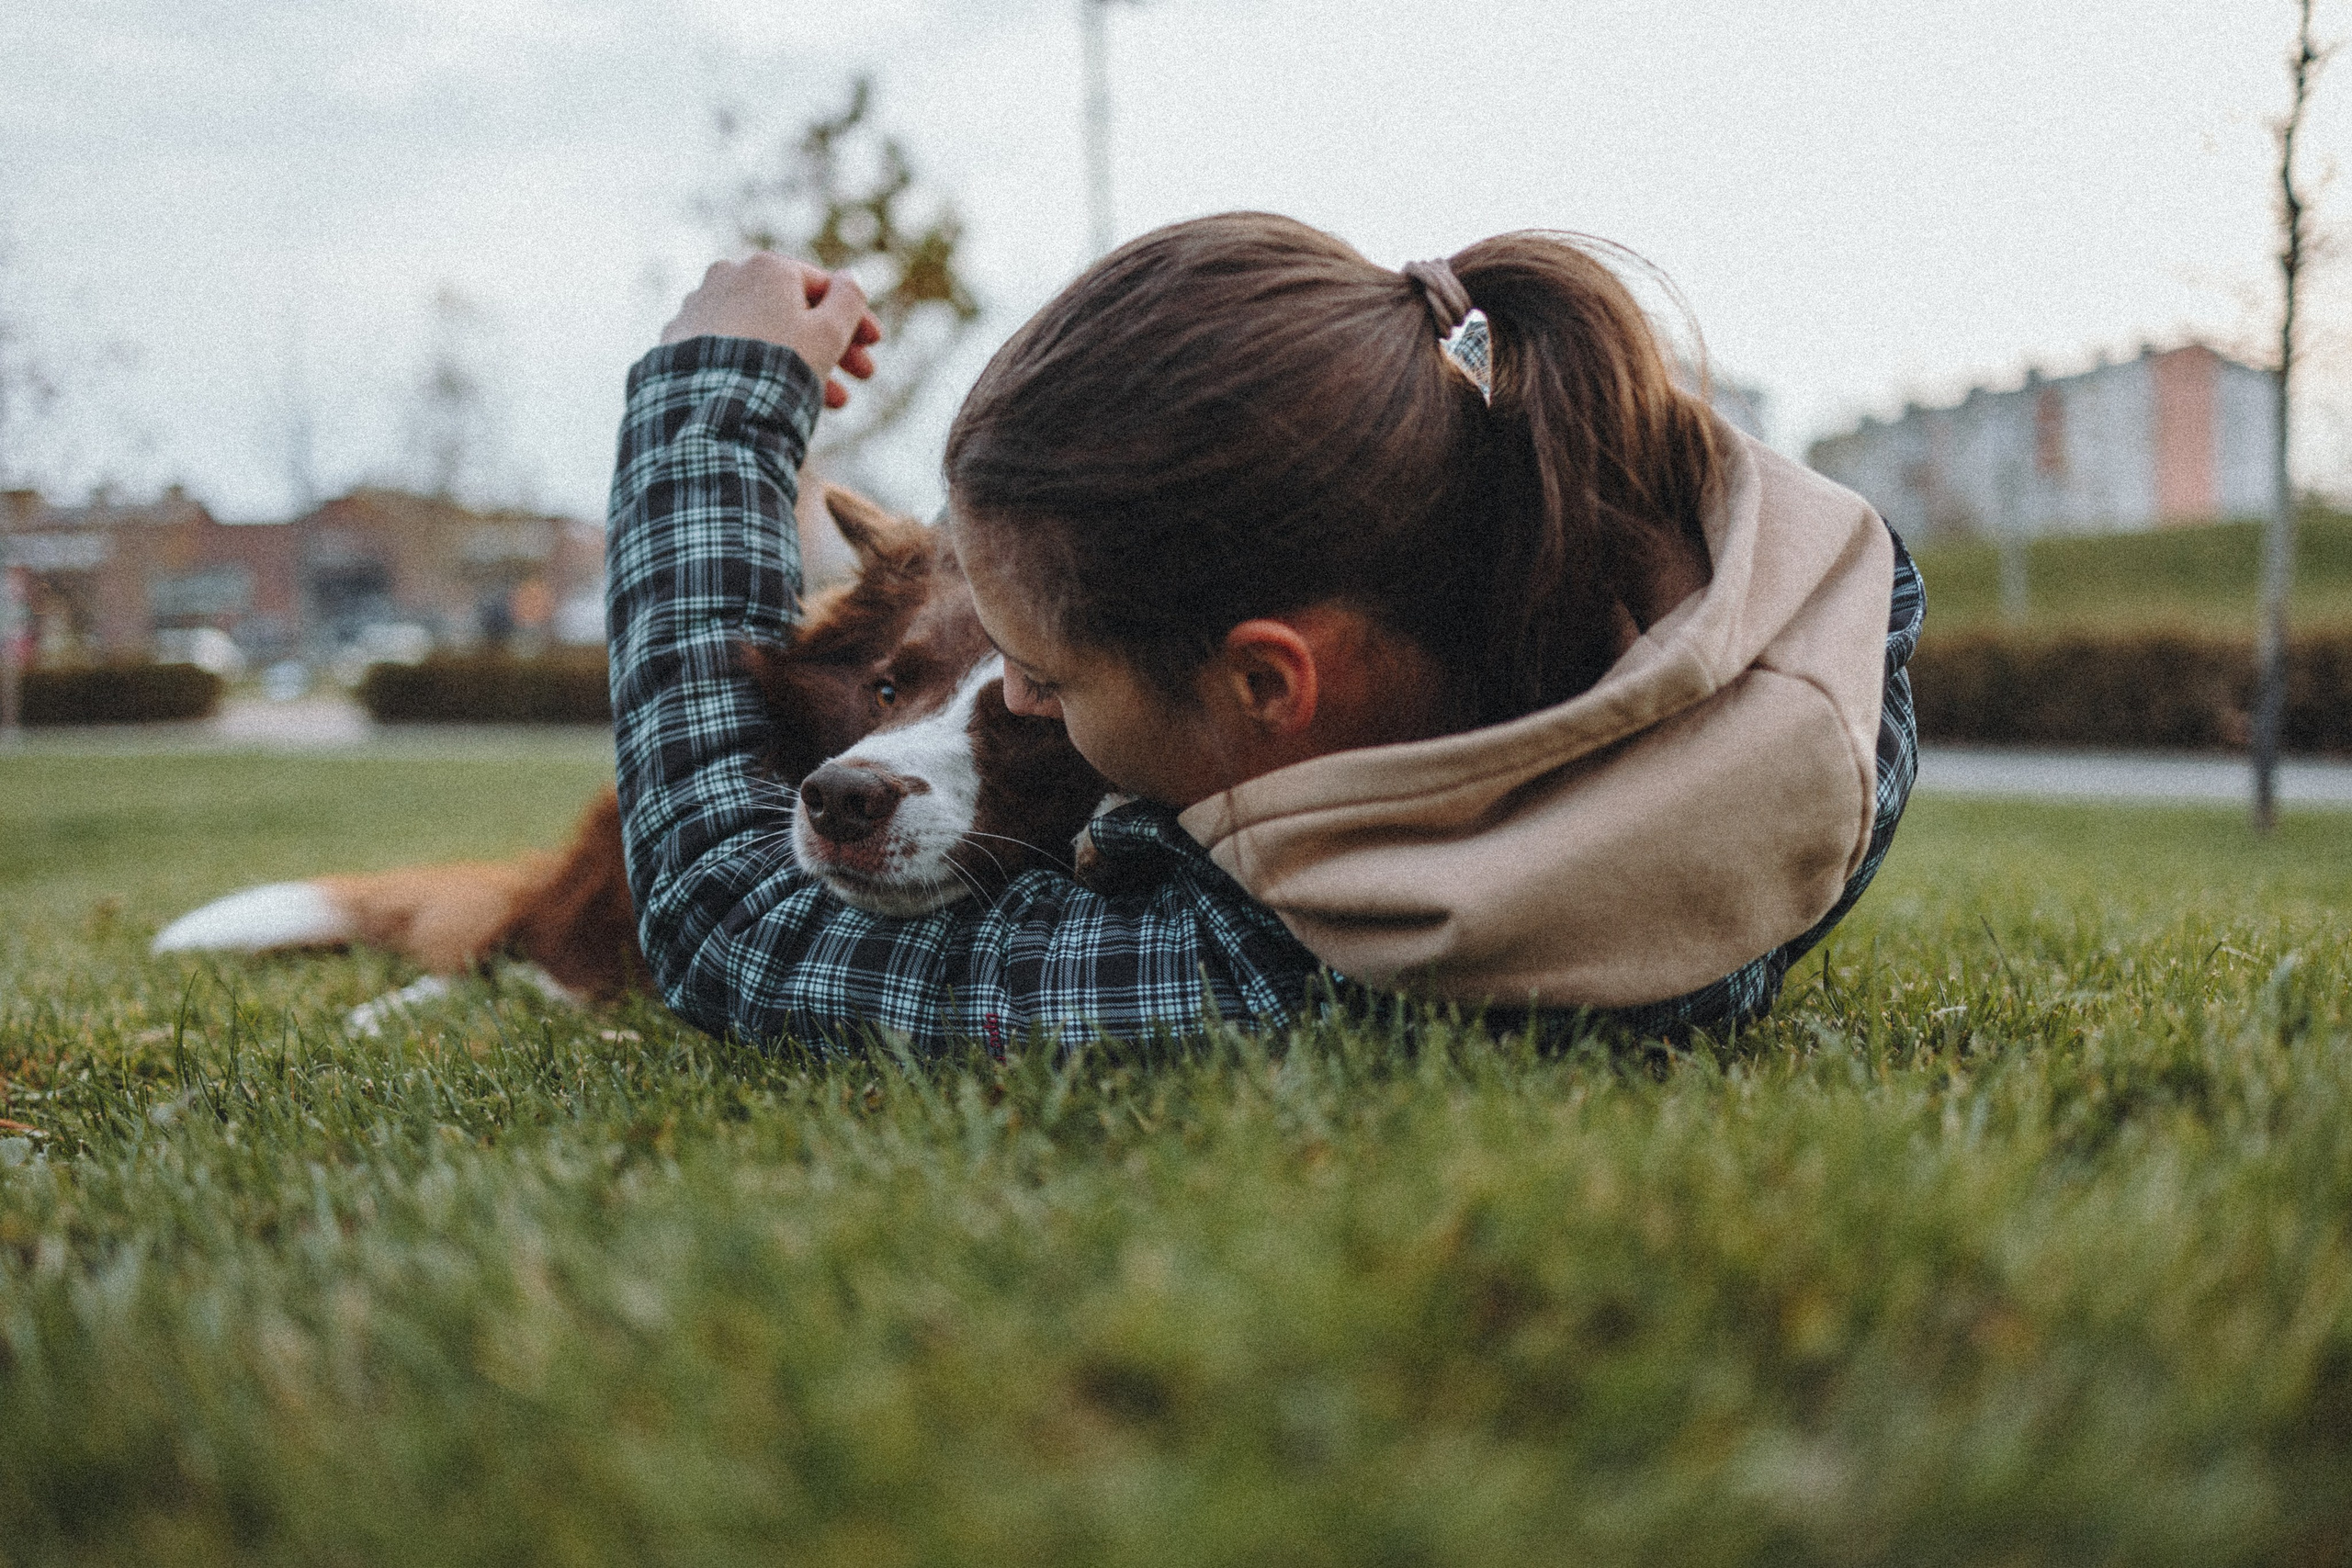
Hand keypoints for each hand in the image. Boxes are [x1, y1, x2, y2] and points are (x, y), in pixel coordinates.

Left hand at [660, 254, 882, 408]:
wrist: (714, 408)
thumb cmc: (780, 368)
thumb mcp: (829, 334)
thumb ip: (848, 300)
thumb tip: (850, 277)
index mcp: (767, 267)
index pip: (822, 287)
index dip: (855, 318)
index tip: (874, 348)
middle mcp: (727, 275)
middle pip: (790, 311)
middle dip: (830, 347)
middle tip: (860, 379)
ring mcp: (697, 307)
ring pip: (761, 333)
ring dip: (798, 362)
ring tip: (826, 404)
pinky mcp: (677, 341)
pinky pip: (730, 350)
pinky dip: (757, 367)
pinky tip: (775, 396)